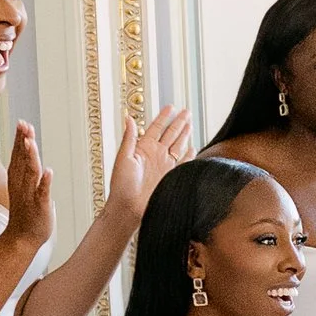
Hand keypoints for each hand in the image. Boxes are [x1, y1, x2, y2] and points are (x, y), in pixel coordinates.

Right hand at [4, 121, 56, 253]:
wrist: (21, 239)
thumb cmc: (24, 213)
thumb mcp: (22, 186)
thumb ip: (25, 170)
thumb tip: (28, 152)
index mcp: (17, 180)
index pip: (17, 155)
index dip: (20, 139)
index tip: (22, 123)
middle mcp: (21, 185)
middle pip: (21, 159)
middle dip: (23, 141)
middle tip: (24, 125)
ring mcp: (29, 195)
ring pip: (30, 173)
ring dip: (30, 157)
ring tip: (31, 142)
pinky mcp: (39, 206)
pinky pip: (42, 193)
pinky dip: (45, 182)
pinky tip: (49, 171)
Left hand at [106, 106, 193, 221]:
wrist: (129, 208)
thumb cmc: (122, 185)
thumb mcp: (123, 158)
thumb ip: (129, 138)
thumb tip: (129, 118)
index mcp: (144, 148)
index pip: (157, 127)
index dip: (164, 116)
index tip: (171, 107)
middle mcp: (156, 155)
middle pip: (171, 133)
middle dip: (179, 122)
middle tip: (186, 111)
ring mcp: (165, 165)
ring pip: (179, 145)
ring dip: (185, 134)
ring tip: (190, 124)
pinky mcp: (172, 176)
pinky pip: (184, 163)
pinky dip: (190, 155)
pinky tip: (193, 148)